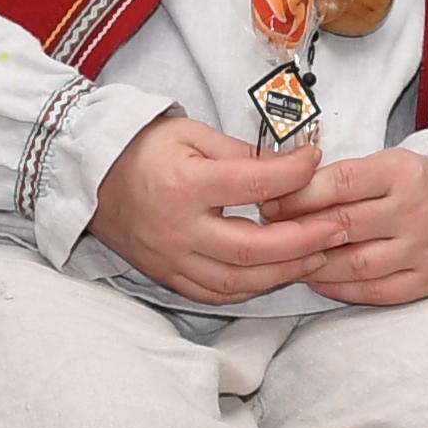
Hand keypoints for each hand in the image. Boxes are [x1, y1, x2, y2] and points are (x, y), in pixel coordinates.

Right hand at [88, 114, 347, 305]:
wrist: (89, 178)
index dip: (292, 175)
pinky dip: (252, 288)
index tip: (316, 162)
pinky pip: (217, 294)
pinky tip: (279, 273)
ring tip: (320, 255)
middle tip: (338, 229)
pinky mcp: (168, 276)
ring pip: (238, 280)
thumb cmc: (144, 149)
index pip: (253, 185)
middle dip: (303, 241)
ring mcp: (171, 259)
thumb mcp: (190, 133)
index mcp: (183, 185)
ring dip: (284, 272)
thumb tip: (289, 166)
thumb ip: (240, 152)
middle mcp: (177, 229)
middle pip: (251, 248)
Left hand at [263, 147, 427, 306]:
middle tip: (271, 237)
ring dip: (313, 265)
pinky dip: (337, 288)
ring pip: (352, 264)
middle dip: (298, 232)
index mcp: (402, 172)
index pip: (339, 183)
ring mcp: (424, 248)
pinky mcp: (426, 280)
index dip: (297, 197)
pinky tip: (319, 278)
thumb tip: (278, 200)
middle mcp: (417, 210)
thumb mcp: (380, 165)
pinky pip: (371, 292)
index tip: (270, 206)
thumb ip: (335, 179)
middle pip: (342, 226)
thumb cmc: (412, 186)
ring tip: (291, 260)